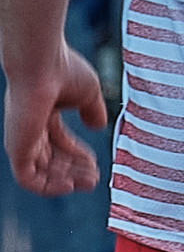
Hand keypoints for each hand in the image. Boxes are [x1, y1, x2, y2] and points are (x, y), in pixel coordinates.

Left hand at [3, 44, 106, 195]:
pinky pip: (28, 179)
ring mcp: (21, 140)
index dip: (78, 155)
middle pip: (51, 161)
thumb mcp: (88, 93)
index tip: (96, 163)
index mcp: (43, 116)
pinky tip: (69, 186)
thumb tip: (99, 127)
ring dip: (66, 181)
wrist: (42, 64)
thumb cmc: (64, 71)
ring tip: (88, 182)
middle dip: (74, 172)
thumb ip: (93, 111)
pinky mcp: (17, 149)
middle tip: (94, 179)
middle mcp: (29, 130)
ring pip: (41, 172)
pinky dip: (48, 186)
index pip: (59, 144)